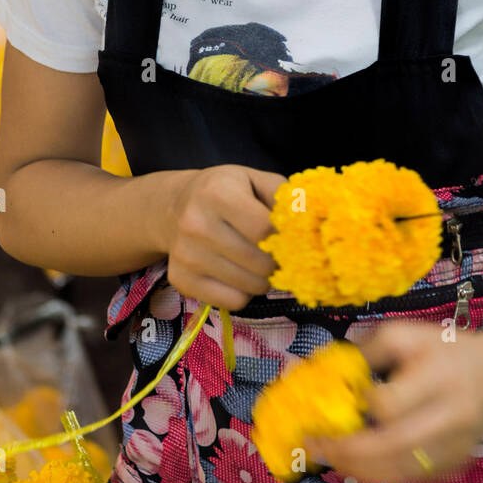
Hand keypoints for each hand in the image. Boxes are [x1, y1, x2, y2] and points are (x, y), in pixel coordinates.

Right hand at [162, 164, 283, 309]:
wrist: (174, 206)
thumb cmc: (225, 191)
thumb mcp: (255, 180)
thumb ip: (285, 196)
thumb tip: (309, 220)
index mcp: (217, 193)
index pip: (265, 230)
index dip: (286, 239)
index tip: (290, 238)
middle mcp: (195, 224)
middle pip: (260, 263)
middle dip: (277, 262)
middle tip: (276, 253)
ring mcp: (185, 255)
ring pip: (249, 287)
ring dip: (262, 279)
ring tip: (256, 261)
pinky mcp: (181, 280)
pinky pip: (233, 302)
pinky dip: (244, 293)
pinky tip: (238, 273)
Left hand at [305, 322, 482, 482]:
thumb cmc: (448, 350)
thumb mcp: (408, 334)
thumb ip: (368, 351)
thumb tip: (326, 371)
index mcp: (439, 376)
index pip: (392, 404)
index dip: (362, 406)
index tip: (337, 402)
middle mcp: (452, 415)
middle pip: (395, 446)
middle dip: (349, 452)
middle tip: (317, 447)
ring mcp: (458, 445)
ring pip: (404, 471)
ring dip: (361, 470)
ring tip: (332, 459)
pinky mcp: (458, 463)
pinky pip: (415, 479)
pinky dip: (385, 476)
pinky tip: (363, 466)